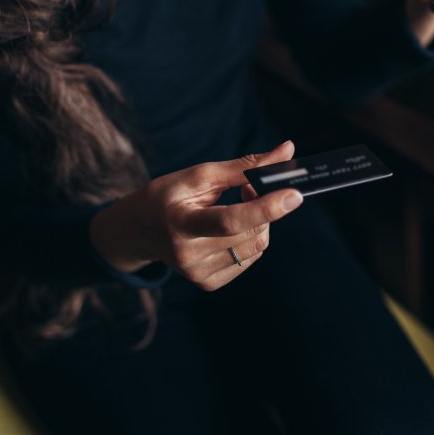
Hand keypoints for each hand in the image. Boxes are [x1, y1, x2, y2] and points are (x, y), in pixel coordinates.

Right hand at [89, 141, 302, 290]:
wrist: (138, 230)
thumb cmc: (168, 196)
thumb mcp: (199, 175)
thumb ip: (245, 166)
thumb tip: (288, 150)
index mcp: (181, 224)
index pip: (231, 220)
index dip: (266, 207)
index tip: (295, 194)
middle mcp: (189, 255)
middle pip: (251, 232)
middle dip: (263, 205)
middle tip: (247, 187)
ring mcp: (198, 274)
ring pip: (257, 246)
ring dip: (260, 221)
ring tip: (236, 205)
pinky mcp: (208, 283)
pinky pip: (250, 258)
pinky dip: (251, 237)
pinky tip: (231, 227)